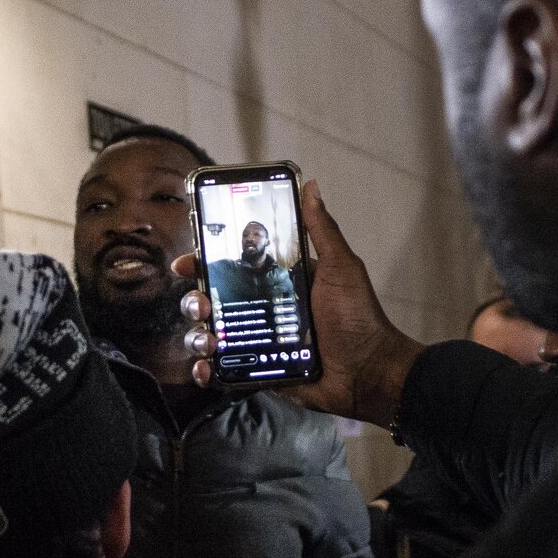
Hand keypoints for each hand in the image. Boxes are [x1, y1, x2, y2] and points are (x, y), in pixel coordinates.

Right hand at [175, 179, 422, 425]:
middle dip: (195, 299)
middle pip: (214, 300)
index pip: (232, 266)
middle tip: (201, 302)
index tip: (189, 261)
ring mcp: (259, 342)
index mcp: (277, 281)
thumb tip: (310, 186)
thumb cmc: (358, 316)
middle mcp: (263, 309)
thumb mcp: (340, 267)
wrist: (369, 371)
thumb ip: (321, 230)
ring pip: (212, 335)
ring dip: (198, 335)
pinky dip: (207, 370)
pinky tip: (206, 367)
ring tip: (208, 338)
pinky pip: (224, 371)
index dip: (206, 262)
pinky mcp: (259, 371)